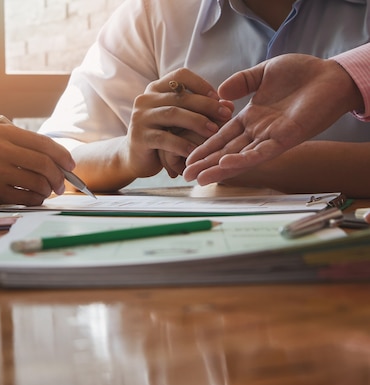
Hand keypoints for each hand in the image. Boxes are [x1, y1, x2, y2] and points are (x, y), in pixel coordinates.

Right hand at [0, 124, 74, 207]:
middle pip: (44, 163)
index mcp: (3, 132)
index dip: (62, 155)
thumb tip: (60, 160)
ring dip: (48, 190)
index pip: (43, 142)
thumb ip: (24, 146)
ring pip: (38, 181)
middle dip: (59, 176)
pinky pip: (27, 197)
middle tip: (61, 184)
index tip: (70, 165)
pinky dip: (37, 200)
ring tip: (47, 191)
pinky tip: (35, 198)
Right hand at [122, 68, 233, 178]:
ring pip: (172, 114)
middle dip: (206, 105)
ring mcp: (140, 117)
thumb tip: (229, 105)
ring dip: (197, 122)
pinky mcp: (139, 137)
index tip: (219, 97)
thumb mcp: (181, 119)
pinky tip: (195, 150)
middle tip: (226, 114)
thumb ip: (201, 110)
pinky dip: (182, 144)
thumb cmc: (164, 135)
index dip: (201, 84)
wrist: (136, 157)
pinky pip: (164, 138)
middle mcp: (145, 99)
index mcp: (156, 89)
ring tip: (214, 131)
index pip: (180, 76)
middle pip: (179, 96)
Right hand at [184, 54, 363, 184]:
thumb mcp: (263, 72)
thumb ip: (241, 82)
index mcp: (252, 118)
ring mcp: (271, 137)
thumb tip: (220, 93)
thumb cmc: (302, 72)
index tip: (188, 158)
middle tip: (186, 176)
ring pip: (240, 157)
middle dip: (206, 164)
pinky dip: (243, 159)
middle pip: (226, 151)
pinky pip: (260, 152)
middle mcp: (259, 132)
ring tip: (199, 178)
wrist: (331, 74)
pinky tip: (225, 164)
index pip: (223, 136)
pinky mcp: (285, 139)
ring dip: (219, 168)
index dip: (205, 147)